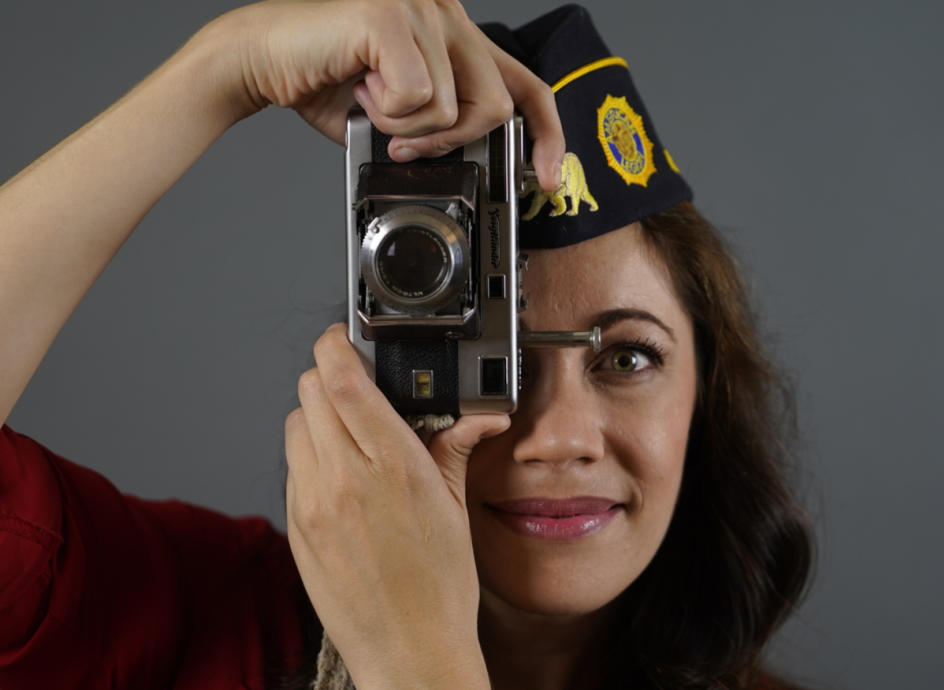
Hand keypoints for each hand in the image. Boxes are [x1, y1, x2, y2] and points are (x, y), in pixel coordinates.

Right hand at [202, 0, 563, 189]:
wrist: (264, 59)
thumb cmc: (328, 84)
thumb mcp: (403, 114)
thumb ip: (445, 124)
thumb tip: (477, 156)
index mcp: (457, 35)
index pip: (526, 83)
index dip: (548, 135)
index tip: (547, 178)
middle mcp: (448, 11)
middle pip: (494, 107)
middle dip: (448, 142)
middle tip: (404, 143)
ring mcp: (423, 7)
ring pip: (453, 109)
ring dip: (407, 129)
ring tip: (371, 104)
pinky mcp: (393, 16)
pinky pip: (417, 98)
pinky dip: (386, 114)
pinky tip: (359, 90)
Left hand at [285, 322, 508, 688]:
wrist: (407, 649)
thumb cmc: (438, 588)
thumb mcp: (455, 510)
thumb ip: (453, 450)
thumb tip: (479, 417)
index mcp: (394, 466)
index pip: (342, 380)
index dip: (335, 345)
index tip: (343, 338)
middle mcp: (345, 479)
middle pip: (310, 392)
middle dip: (330, 379)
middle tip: (355, 391)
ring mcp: (312, 504)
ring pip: (294, 426)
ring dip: (316, 418)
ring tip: (347, 438)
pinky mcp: (295, 527)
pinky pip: (291, 467)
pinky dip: (308, 457)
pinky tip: (338, 477)